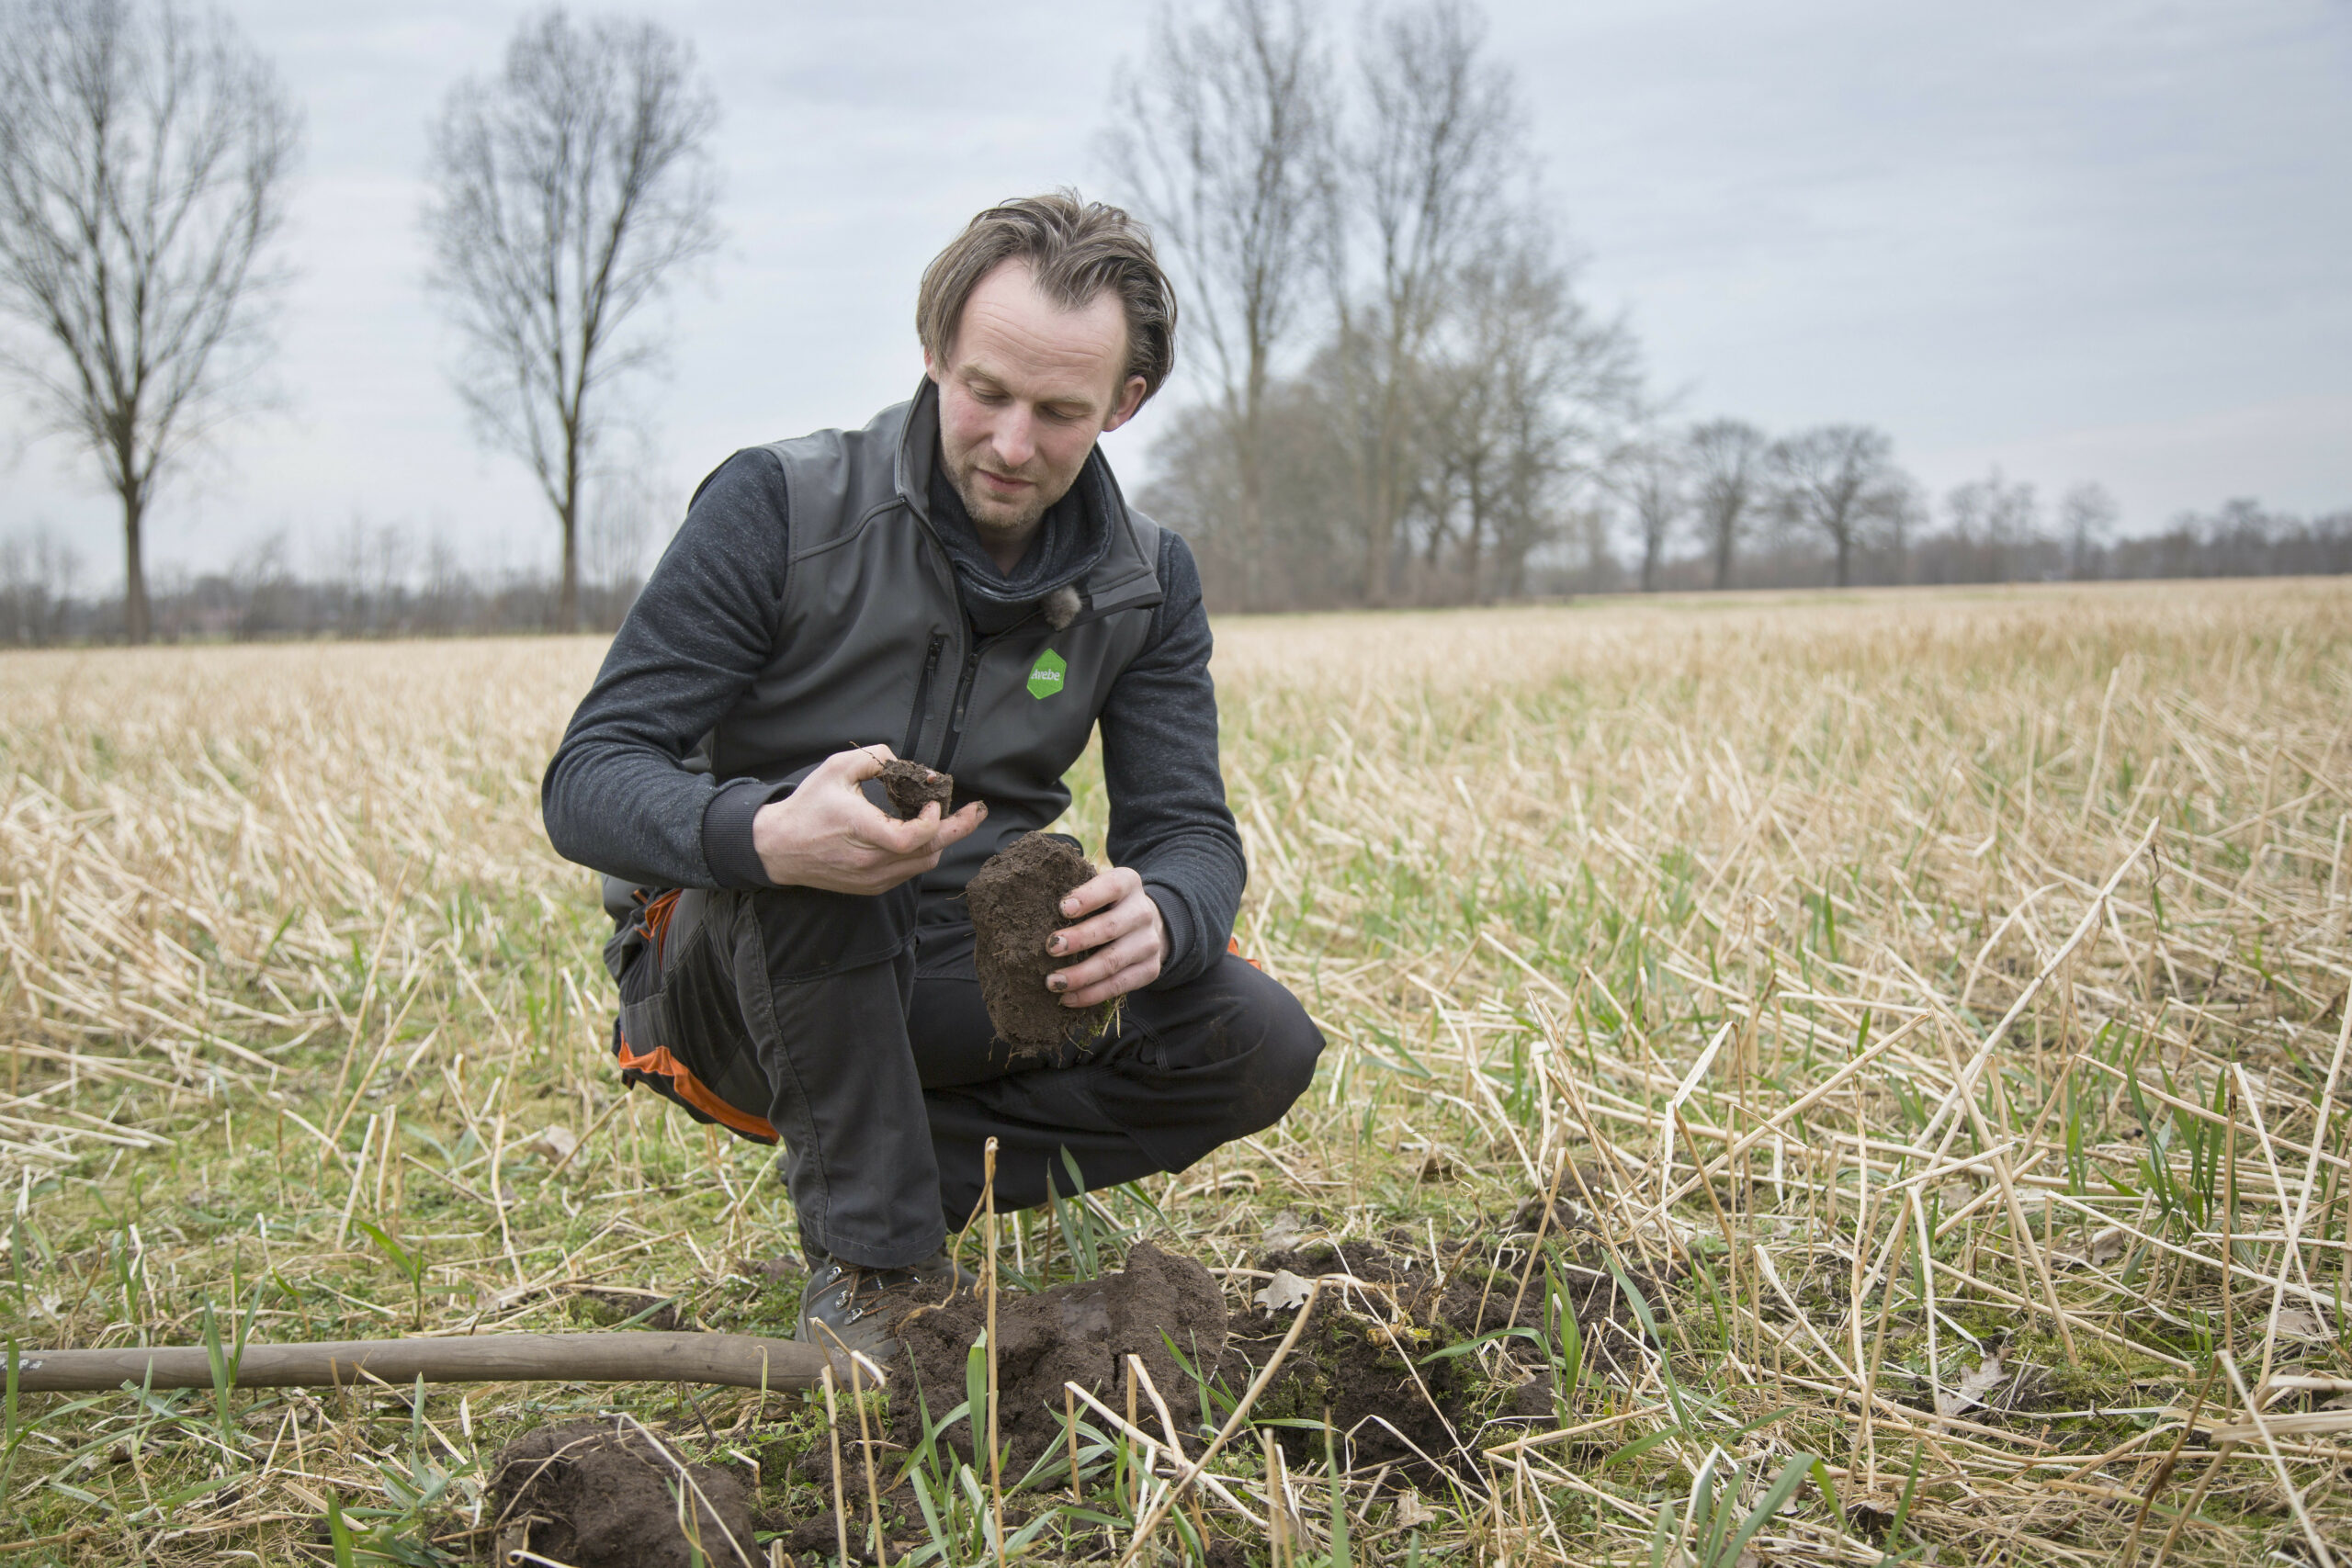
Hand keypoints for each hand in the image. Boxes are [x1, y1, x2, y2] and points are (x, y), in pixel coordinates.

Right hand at [752, 744, 985, 894]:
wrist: (779, 848)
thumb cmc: (808, 805)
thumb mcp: (837, 768)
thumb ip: (876, 758)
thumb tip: (916, 770)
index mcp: (859, 830)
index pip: (910, 839)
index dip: (932, 822)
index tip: (932, 802)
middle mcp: (869, 860)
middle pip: (928, 852)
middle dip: (959, 829)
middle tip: (977, 810)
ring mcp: (872, 878)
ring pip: (924, 863)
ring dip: (940, 840)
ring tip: (946, 818)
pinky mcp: (872, 887)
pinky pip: (910, 871)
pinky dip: (923, 851)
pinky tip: (921, 833)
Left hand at [1044, 865, 1164, 1007]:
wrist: (1147, 926)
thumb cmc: (1106, 906)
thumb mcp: (1098, 890)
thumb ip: (1075, 895)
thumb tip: (1031, 908)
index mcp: (1128, 883)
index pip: (1111, 887)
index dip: (1088, 897)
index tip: (1062, 908)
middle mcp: (1143, 912)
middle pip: (1110, 927)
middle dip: (1079, 939)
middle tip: (1051, 948)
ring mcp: (1149, 943)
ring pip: (1113, 961)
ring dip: (1080, 974)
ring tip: (1052, 982)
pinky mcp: (1150, 969)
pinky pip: (1119, 985)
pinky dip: (1091, 994)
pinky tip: (1068, 998)